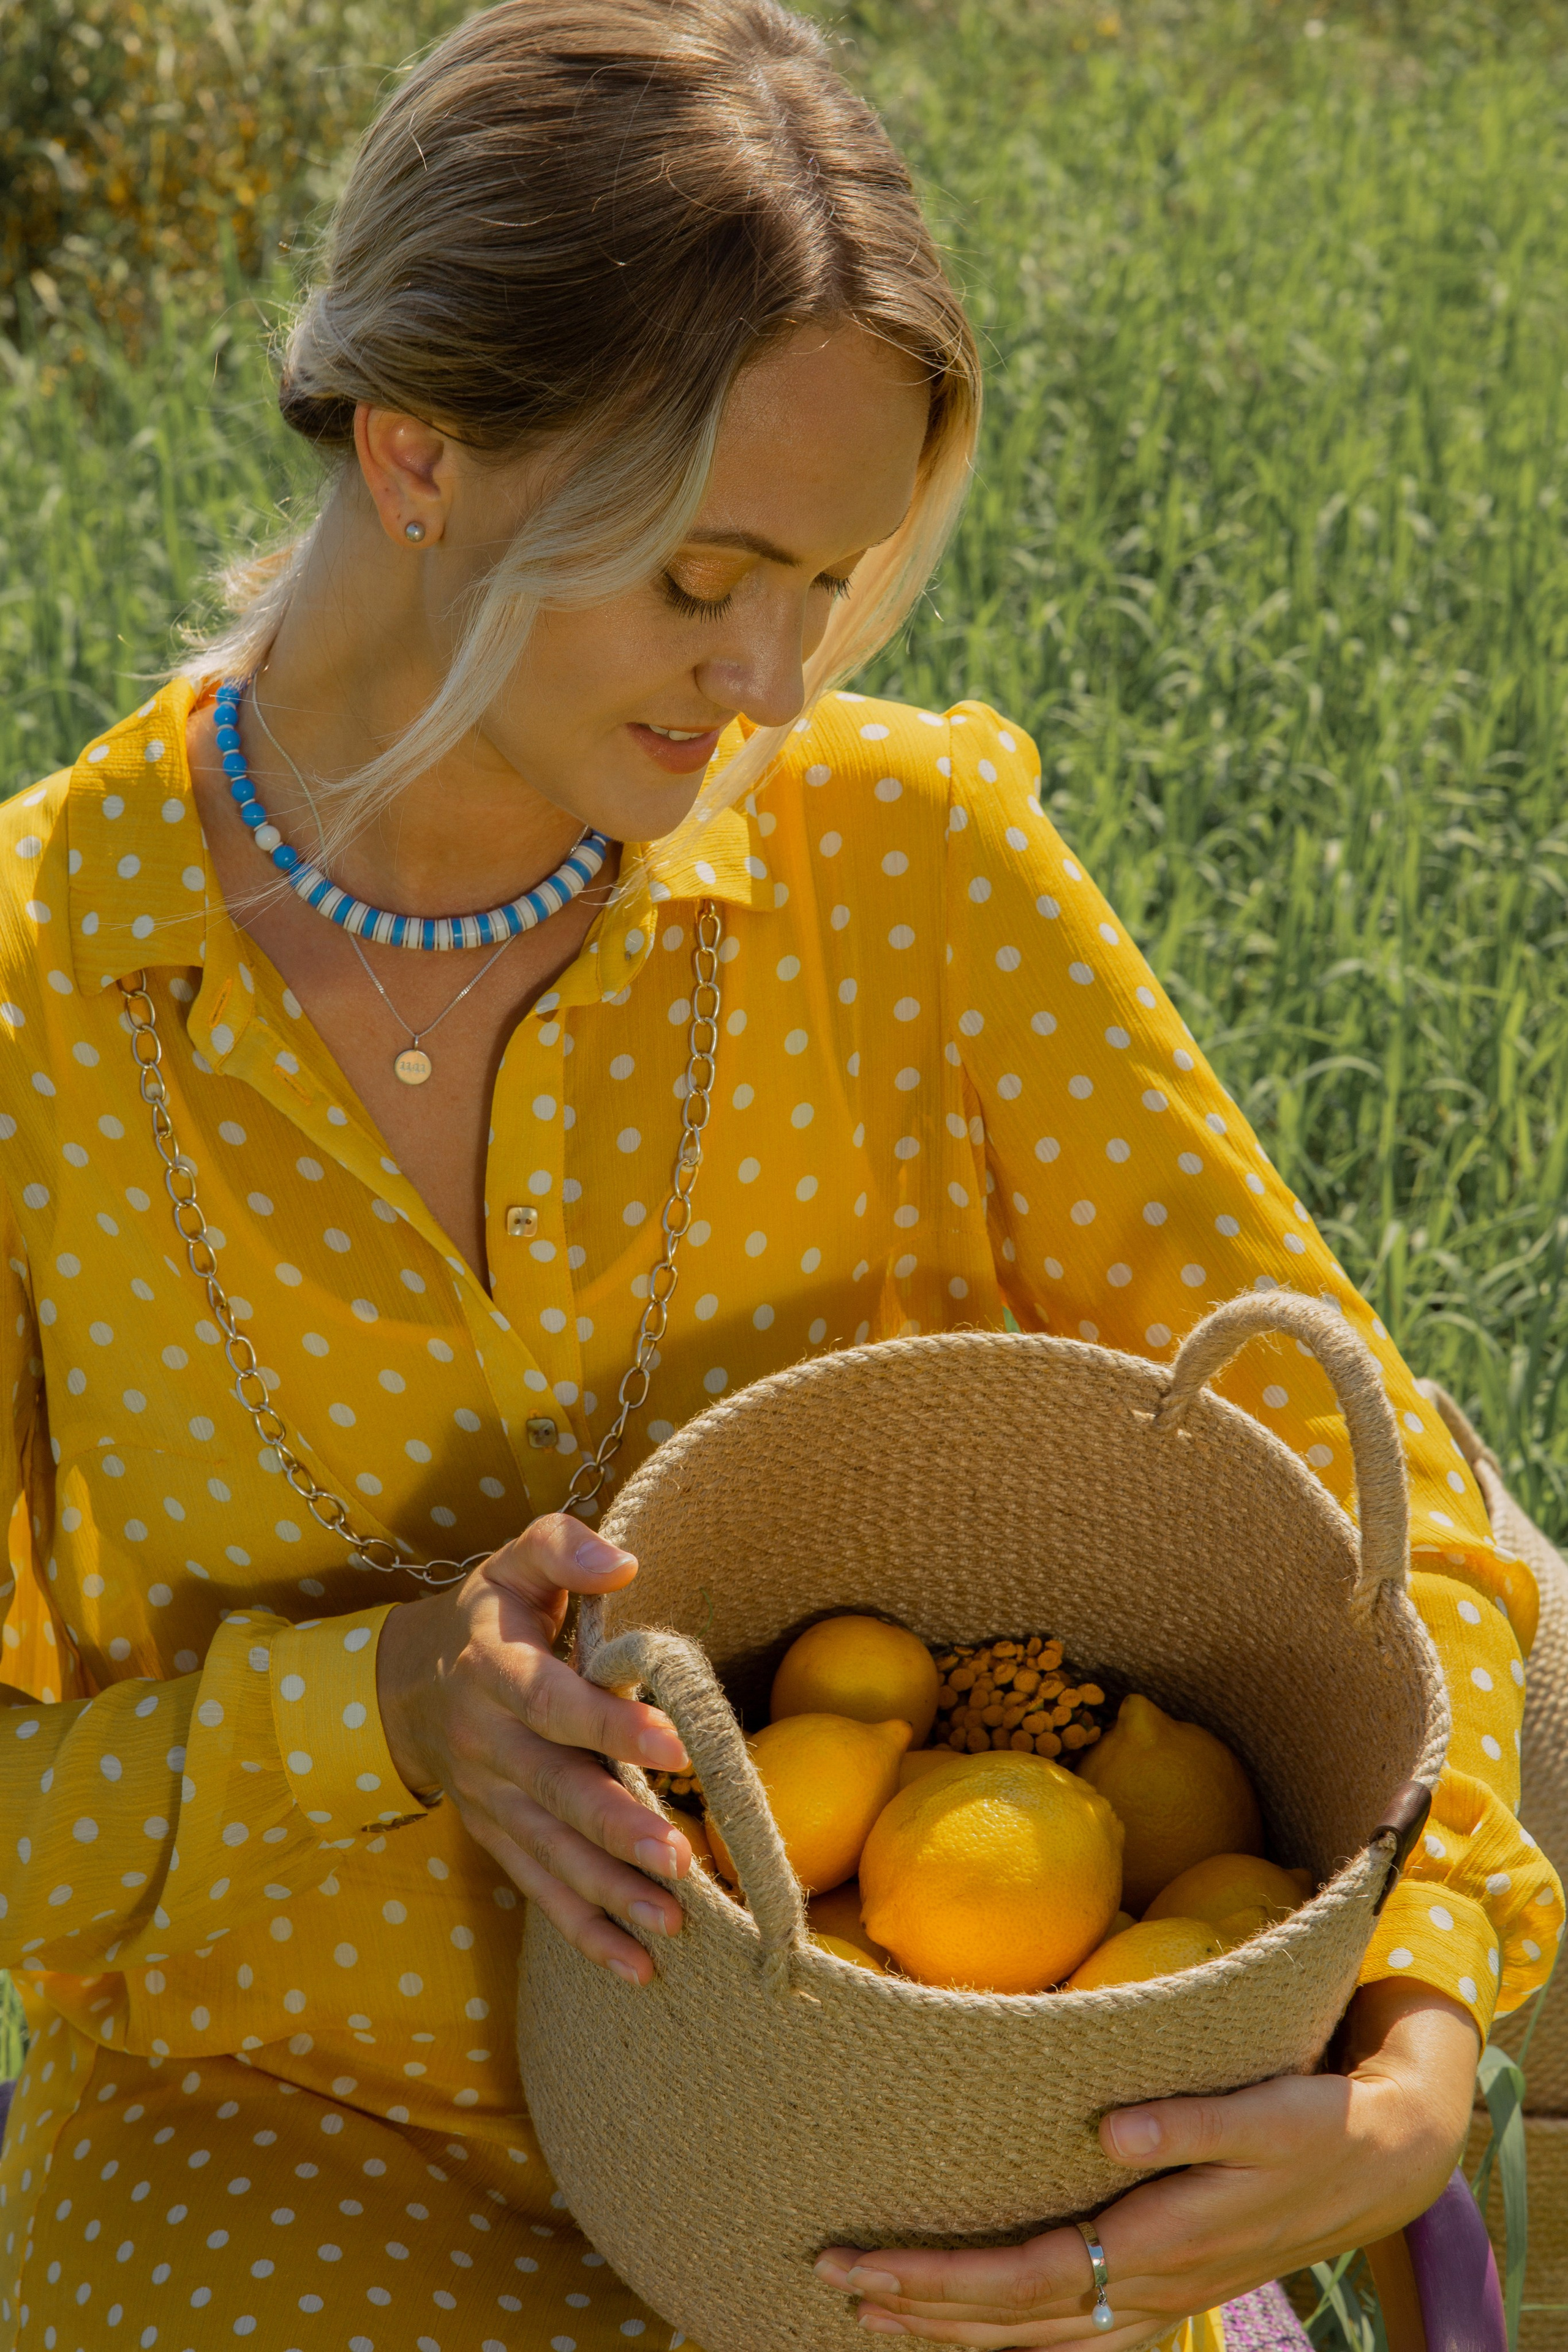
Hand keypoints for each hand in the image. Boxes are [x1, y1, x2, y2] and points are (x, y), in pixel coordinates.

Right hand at [375, 1512, 691, 1984]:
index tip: (675, 1743)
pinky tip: (637, 1967)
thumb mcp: (514, 1563)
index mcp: (495, 1670)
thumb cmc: (489, 1615)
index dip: (610, 1725)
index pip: (553, 1703)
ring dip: (611, 1893)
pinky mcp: (497, 1839)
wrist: (405, 1685)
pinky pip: (540, 1889)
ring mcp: (491, 1800)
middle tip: (679, 1860)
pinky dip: (586, 1932)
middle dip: (617, 1829)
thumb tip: (624, 1559)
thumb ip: (562, 1548)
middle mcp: (490, 1743)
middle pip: (555, 1792)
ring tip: (672, 1923)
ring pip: (551, 1854)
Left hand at [815, 1980, 1478, 2346]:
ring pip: (1039, 2340)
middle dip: (919, 2306)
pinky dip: (1017, 2344)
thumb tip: (1109, 2127)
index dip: (939, 2280)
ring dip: (953, 2331)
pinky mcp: (1171, 2291)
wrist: (1382, 2158)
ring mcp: (1162, 2299)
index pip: (1023, 2276)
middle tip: (832, 2279)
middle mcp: (1152, 2285)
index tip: (862, 2263)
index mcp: (1158, 2241)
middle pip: (1014, 2318)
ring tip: (873, 2313)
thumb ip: (1187, 2121)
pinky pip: (1079, 2339)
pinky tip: (977, 2338)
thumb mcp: (1263, 2111)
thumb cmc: (1313, 2121)